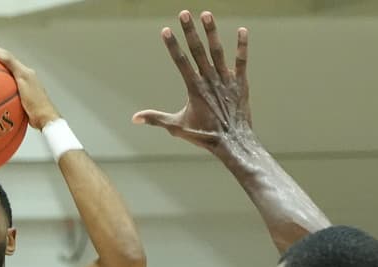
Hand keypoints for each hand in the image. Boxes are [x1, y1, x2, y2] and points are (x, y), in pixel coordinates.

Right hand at [0, 41, 59, 127]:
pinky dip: (0, 79)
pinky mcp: (22, 95)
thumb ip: (13, 67)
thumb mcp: (23, 81)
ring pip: (8, 71)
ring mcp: (24, 85)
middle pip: (7, 61)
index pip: (7, 56)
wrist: (44, 118)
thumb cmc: (35, 102)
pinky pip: (8, 82)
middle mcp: (25, 75)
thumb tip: (1, 55)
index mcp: (25, 71)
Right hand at [134, 11, 253, 157]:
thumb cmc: (204, 136)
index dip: (173, 46)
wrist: (233, 143)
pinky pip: (241, 62)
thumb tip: (135, 118)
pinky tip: (243, 30)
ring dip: (211, 33)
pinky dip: (242, 46)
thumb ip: (156, 119)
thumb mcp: (177, 127)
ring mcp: (226, 80)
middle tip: (184, 13)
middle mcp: (209, 81)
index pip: (181, 62)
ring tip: (206, 14)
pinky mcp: (241, 83)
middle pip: (198, 51)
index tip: (166, 30)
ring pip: (217, 52)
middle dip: (190, 31)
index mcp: (194, 89)